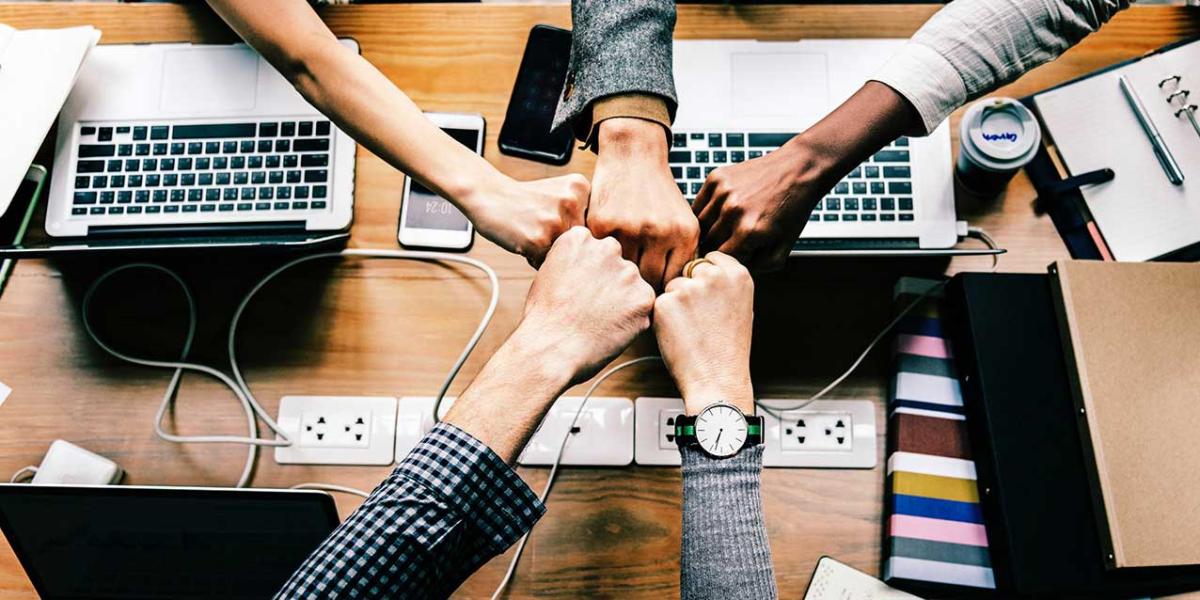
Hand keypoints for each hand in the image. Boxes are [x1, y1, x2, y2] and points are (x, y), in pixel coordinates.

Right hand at [465, 174, 589, 266]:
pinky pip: (547, 263)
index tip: (555, 220)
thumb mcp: (560, 193)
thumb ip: (583, 213)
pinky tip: (524, 240)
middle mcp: (572, 202)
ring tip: (533, 234)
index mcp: (581, 187)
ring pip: (566, 254)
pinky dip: (535, 258)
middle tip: (542, 228)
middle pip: (582, 242)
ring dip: (550, 252)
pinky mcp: (538, 239)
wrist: (488, 195)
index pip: (594, 226)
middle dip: (564, 243)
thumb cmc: (525, 200)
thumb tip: (605, 251)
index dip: (574, 231)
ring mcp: (556, 221)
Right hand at [514, 226, 656, 384]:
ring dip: (622, 301)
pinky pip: (642, 306)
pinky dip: (632, 319)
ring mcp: (628, 272)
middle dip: (608, 284)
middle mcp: (607, 247)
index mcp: (580, 238)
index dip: (587, 274)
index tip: (576, 290)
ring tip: (598, 321)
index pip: (595, 251)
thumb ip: (575, 260)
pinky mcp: (644, 297)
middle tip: (589, 308)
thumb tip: (590, 265)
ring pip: (631, 285)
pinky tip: (610, 329)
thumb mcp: (549, 272)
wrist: (551, 349)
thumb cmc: (544, 317)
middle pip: (616, 265)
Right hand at [588, 118, 698, 289]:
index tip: (652, 291)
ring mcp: (629, 228)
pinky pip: (602, 256)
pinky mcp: (603, 224)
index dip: (662, 290)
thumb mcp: (682, 221)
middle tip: (632, 288)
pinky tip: (603, 255)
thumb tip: (673, 295)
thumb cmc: (659, 194)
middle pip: (648, 282)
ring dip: (619, 274)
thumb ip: (681, 256)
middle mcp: (659, 232)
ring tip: (616, 275)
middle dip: (640, 287)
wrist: (634, 155)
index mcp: (684, 234)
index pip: (672, 281)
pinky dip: (602, 258)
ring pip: (623, 272)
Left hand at [653, 252, 754, 414]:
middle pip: (689, 270)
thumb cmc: (728, 348)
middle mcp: (714, 276)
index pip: (711, 257)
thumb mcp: (740, 306)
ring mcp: (689, 288)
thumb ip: (724, 283)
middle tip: (700, 318)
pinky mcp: (666, 303)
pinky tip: (679, 335)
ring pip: (672, 286)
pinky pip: (659, 303)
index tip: (708, 295)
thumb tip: (704, 268)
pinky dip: (664, 317)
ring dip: (676, 303)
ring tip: (692, 329)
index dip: (705, 277)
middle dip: (690, 288)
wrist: (717, 378)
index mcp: (737, 274)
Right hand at [693, 142, 832, 271]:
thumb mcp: (783, 248)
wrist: (799, 169)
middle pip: (707, 243)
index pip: (720, 259)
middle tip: (727, 245)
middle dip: (716, 247)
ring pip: (699, 224)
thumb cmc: (792, 210)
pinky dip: (704, 212)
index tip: (731, 258)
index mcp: (749, 232)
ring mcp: (723, 192)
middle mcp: (733, 211)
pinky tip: (719, 214)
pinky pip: (698, 204)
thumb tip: (731, 270)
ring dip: (707, 231)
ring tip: (723, 231)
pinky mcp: (716, 178)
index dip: (724, 262)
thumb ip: (758, 267)